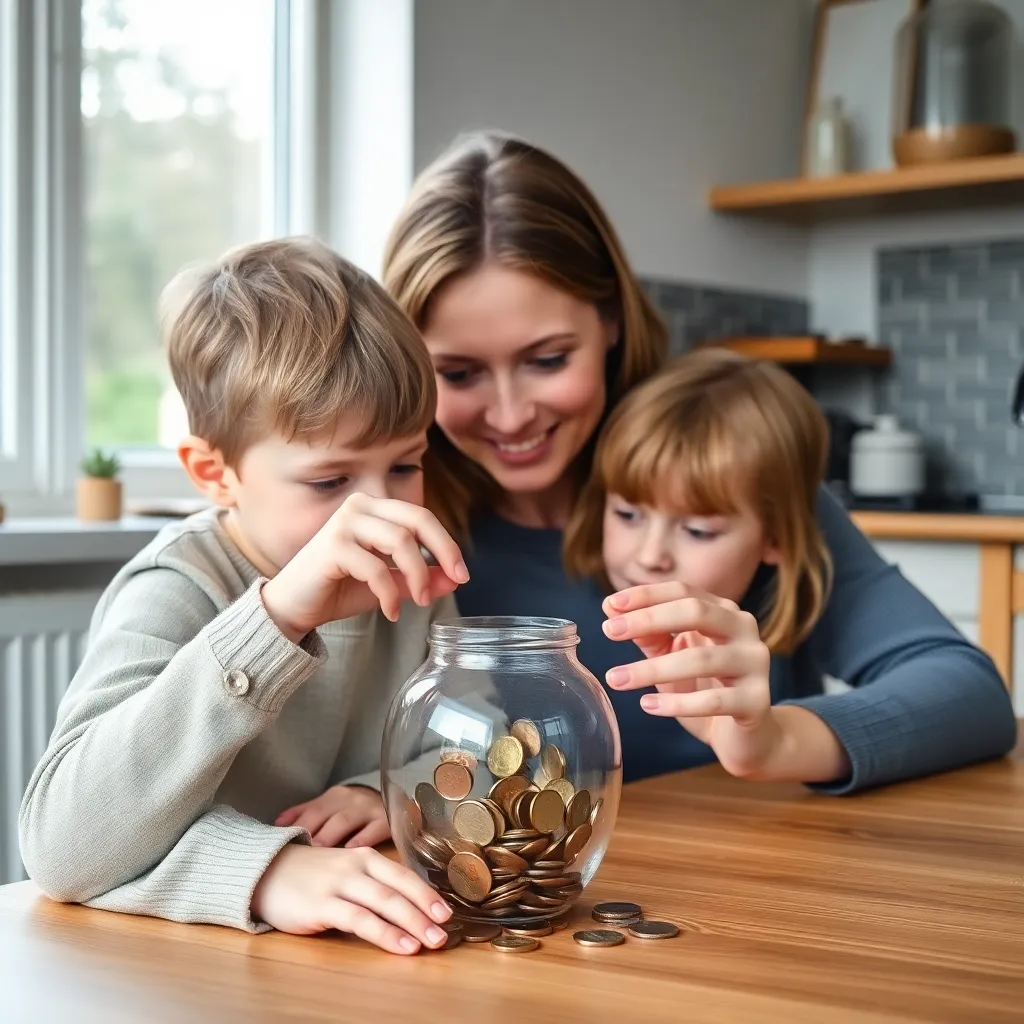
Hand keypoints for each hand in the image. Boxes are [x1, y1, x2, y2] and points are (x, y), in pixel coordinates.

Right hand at [251, 844, 452, 954]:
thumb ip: (372, 884)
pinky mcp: (322, 904)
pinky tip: (401, 945)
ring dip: (412, 923)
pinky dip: (385, 933)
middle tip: (445, 932)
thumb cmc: (311, 875)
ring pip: (384, 903)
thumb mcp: (346, 871)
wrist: (266, 871)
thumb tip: (409, 907)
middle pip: (399, 888)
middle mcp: (356, 866)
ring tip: (431, 942)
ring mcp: (339, 884)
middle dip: (425, 911)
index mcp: (366, 857)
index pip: (404, 874)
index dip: (427, 893)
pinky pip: (361, 920)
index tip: (447, 912)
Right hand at [261, 492, 469, 641]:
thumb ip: (421, 577)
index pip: (421, 517)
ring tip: (418, 602)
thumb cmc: (339, 588)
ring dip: (417, 576)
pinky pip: (376, 567)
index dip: (447, 544)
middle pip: (416, 520)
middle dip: (443, 551)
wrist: (294, 606)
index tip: (462, 574)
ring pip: (399, 541)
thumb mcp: (390, 583)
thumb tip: (455, 579)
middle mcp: (358, 506)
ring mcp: (343, 523)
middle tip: (455, 581)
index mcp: (373, 507)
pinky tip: (391, 612)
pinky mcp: (332, 546)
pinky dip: (389, 593)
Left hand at [275, 785, 389, 848]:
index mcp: (334, 797)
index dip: (297, 825)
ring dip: (331, 835)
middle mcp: (351, 799)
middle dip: (311, 831)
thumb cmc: (357, 812)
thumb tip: (276, 823)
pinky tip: (351, 851)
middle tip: (298, 851)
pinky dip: (362, 839)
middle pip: (326, 814)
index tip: (280, 842)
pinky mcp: (387, 820)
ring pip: (346, 820)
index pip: (312, 810)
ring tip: (317, 851)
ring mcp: (369, 809)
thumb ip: (306, 813)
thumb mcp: (333, 807)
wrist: (398, 805)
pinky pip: (374, 829)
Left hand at [601, 581, 778, 777]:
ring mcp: (755, 664)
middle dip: (649, 619)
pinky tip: (647, 705)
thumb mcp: (671, 656)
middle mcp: (744, 629)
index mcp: (723, 611)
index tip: (610, 605)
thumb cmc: (704, 688)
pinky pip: (714, 700)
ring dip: (652, 669)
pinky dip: (677, 703)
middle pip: (696, 612)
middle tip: (609, 631)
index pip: (683, 591)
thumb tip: (610, 608)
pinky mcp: (757, 701)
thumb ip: (647, 632)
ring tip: (616, 679)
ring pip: (701, 658)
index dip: (646, 595)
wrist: (745, 736)